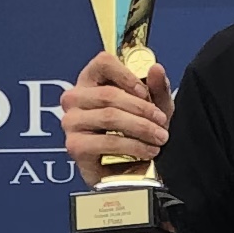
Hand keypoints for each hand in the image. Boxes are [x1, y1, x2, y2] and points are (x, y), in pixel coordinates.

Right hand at [62, 49, 170, 182]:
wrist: (130, 169)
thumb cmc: (137, 132)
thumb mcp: (153, 107)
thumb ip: (156, 88)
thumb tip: (156, 69)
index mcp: (90, 80)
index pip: (103, 63)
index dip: (127, 75)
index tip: (146, 92)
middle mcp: (74, 98)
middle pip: (108, 94)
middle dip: (142, 109)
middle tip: (162, 122)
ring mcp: (71, 122)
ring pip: (108, 117)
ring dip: (140, 128)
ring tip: (159, 138)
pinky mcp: (75, 146)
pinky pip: (106, 142)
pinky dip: (132, 146)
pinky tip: (148, 151)